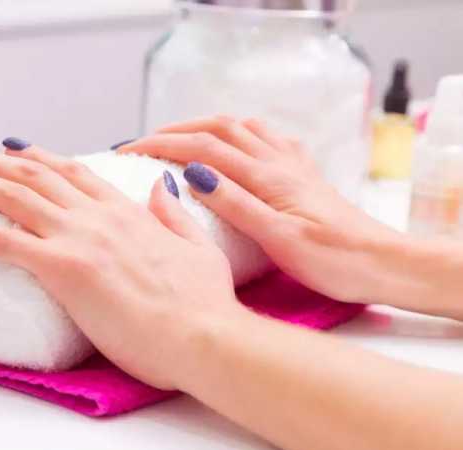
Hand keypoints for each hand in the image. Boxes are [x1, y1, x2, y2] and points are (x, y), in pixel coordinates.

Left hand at [0, 138, 242, 389]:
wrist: (208, 338)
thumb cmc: (205, 305)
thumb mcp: (199, 247)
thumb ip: (174, 214)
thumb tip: (162, 185)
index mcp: (127, 210)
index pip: (72, 171)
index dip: (37, 156)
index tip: (9, 147)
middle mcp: (96, 216)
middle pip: (31, 174)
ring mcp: (78, 238)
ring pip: (10, 196)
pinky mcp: (63, 268)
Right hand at [118, 116, 408, 304]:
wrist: (382, 263)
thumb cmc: (331, 259)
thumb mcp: (277, 237)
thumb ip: (235, 202)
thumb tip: (193, 171)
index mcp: (266, 177)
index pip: (202, 148)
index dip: (160, 144)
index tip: (127, 151)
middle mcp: (278, 162)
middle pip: (218, 128)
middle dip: (176, 129)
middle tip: (143, 142)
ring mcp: (292, 165)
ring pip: (241, 128)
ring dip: (206, 126)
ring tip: (180, 138)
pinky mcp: (304, 175)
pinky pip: (266, 139)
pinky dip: (240, 133)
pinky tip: (237, 145)